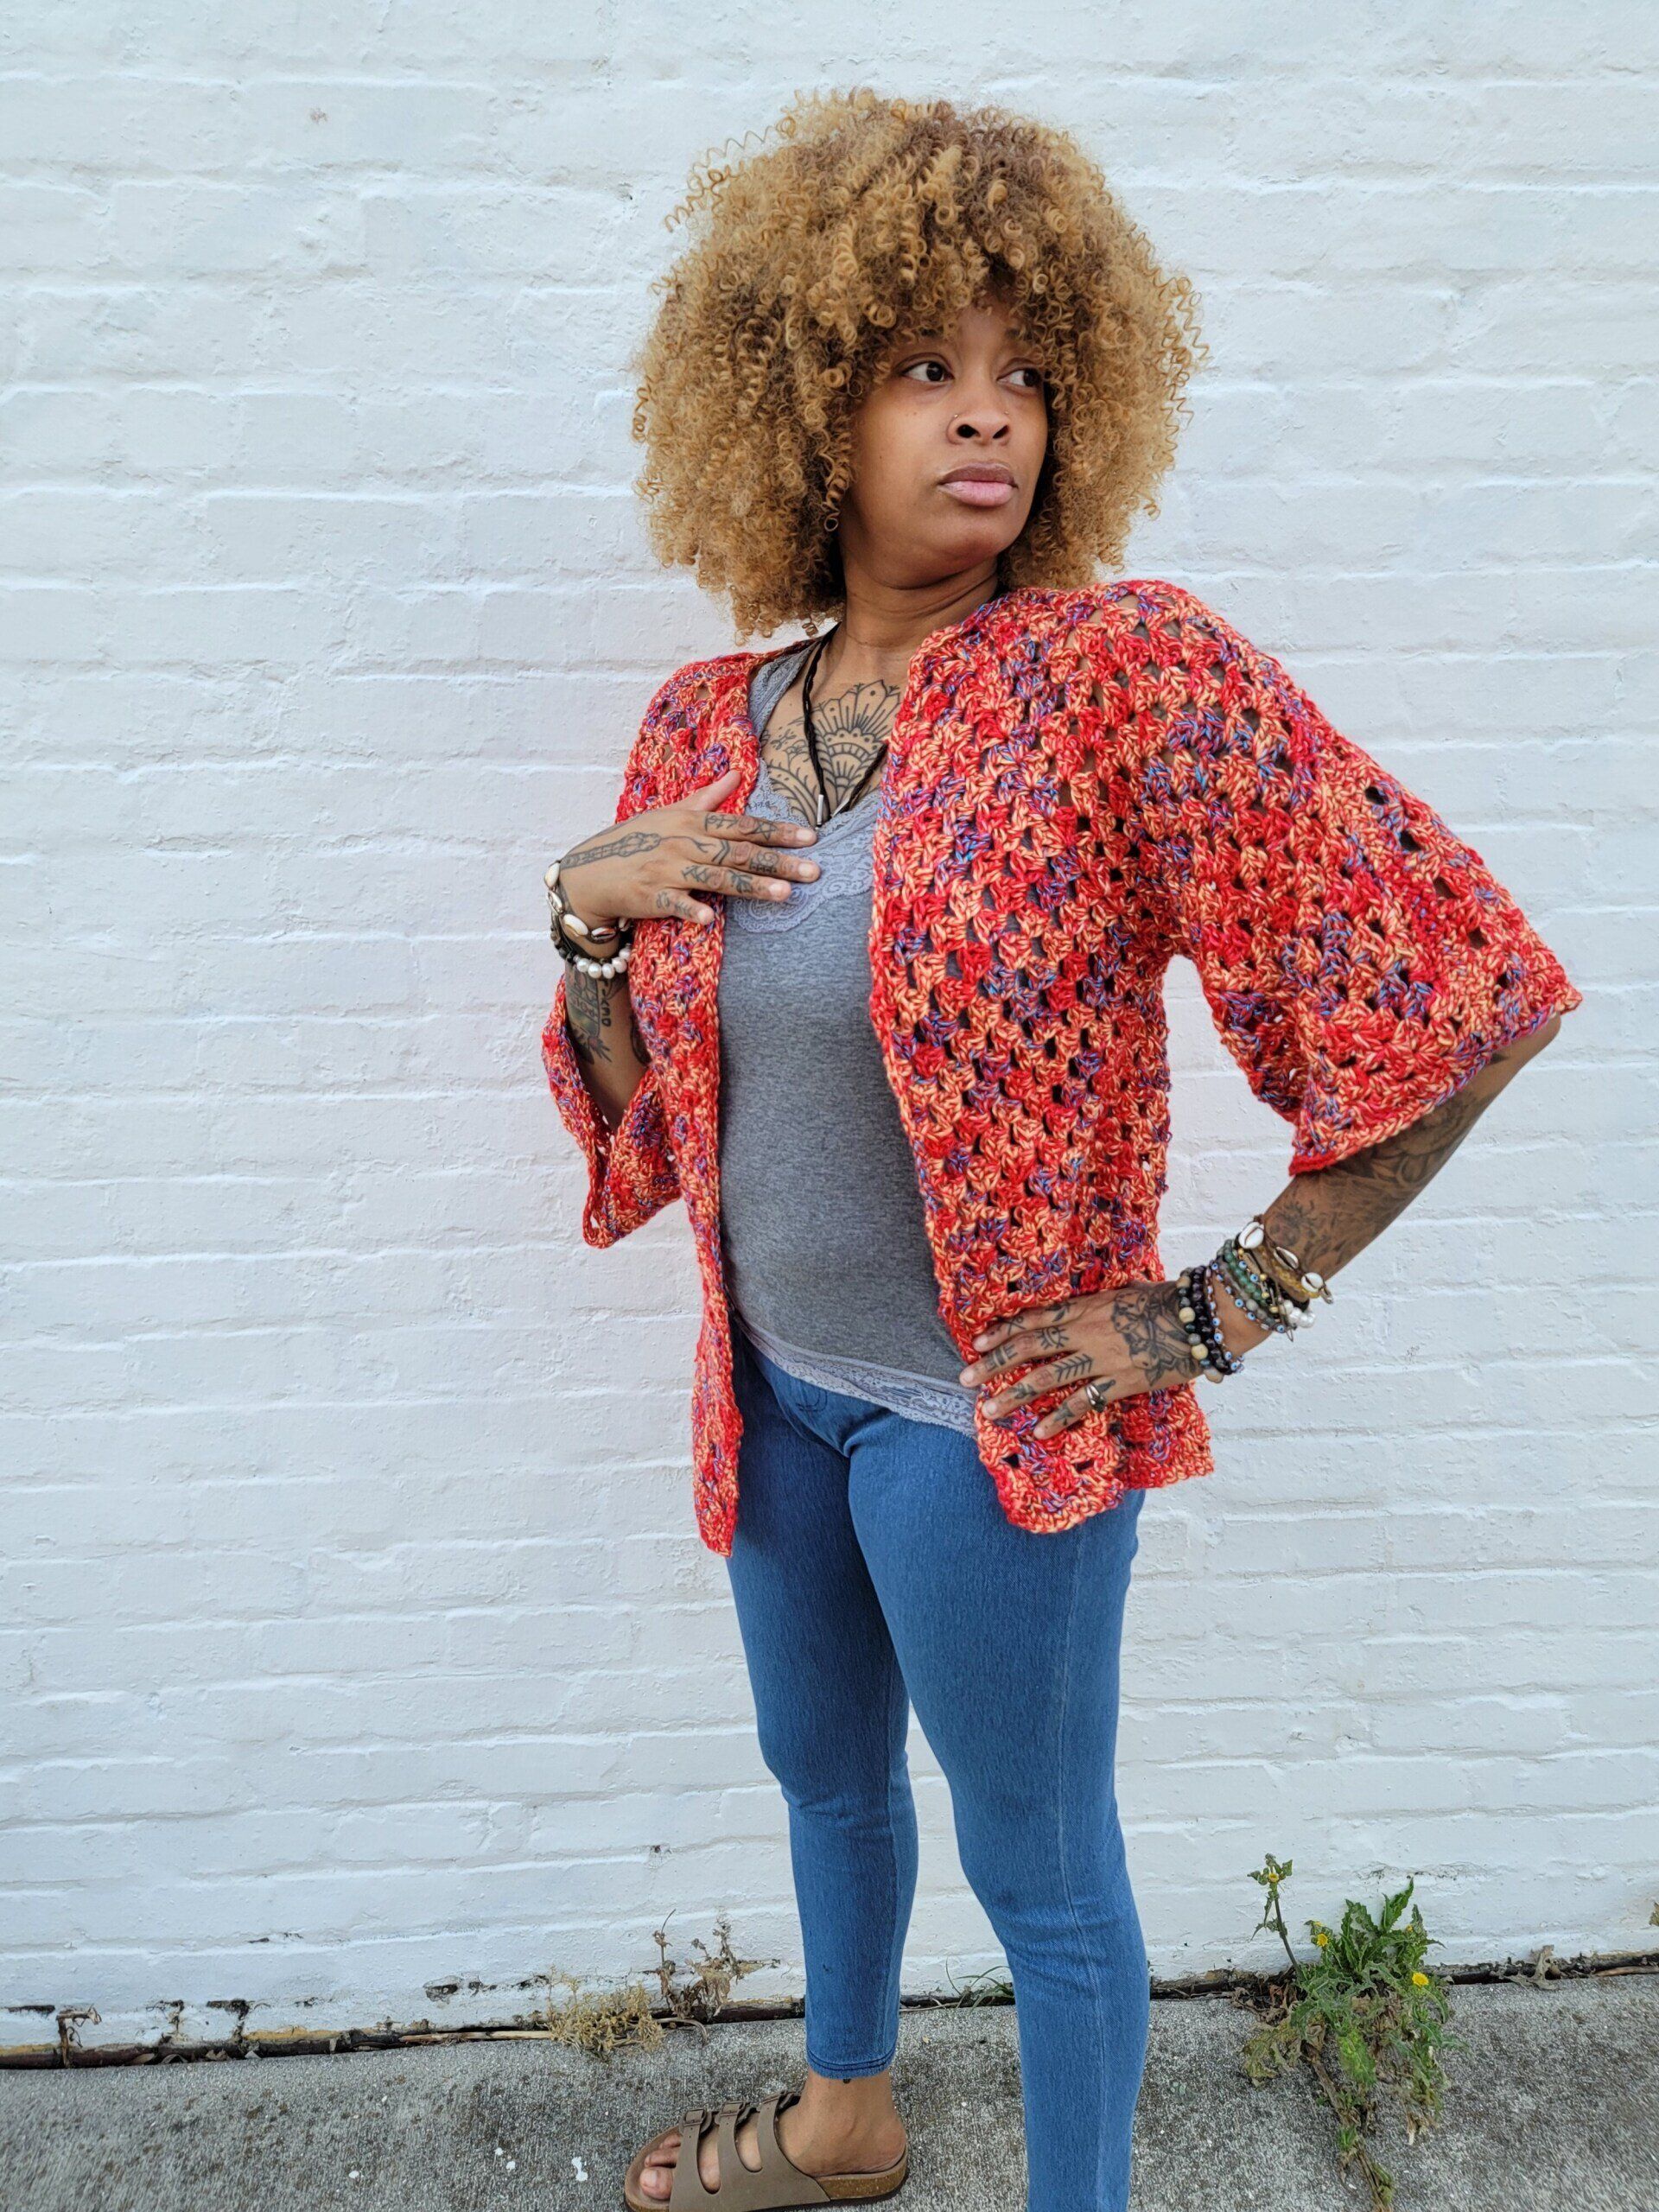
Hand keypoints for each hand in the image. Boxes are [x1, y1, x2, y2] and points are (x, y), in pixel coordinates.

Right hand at [553, 765, 819, 933]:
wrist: (592, 870)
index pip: (742, 826)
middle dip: (777, 861)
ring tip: (784, 895)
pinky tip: (710, 918)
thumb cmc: (636, 840)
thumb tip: (737, 774)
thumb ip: (708, 798)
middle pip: (738, 852)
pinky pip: (675, 903)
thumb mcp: (670, 813)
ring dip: (751, 886)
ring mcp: (667, 869)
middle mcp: (683, 842)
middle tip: (813, 871)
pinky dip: (691, 909)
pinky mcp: (651, 896)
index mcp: (691, 821)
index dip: (777, 831)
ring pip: (716, 877)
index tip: (809, 838)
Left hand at [957, 1277, 1267, 1438]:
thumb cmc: (1169, 1300)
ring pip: (1047, 1377)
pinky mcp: (1121, 1382)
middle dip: (994, 1363)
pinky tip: (1039, 1431)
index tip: (977, 1342)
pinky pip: (1084, 1402)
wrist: (1202, 1316)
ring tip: (988, 1409)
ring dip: (1015, 1394)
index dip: (1003, 1331)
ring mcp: (1101, 1358)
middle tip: (965, 1378)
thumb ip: (1106, 1300)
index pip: (1034, 1318)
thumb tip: (1100, 1297)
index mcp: (1085, 1306)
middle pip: (1030, 1347)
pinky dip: (1060, 1417)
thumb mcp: (1129, 1292)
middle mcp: (1085, 1331)